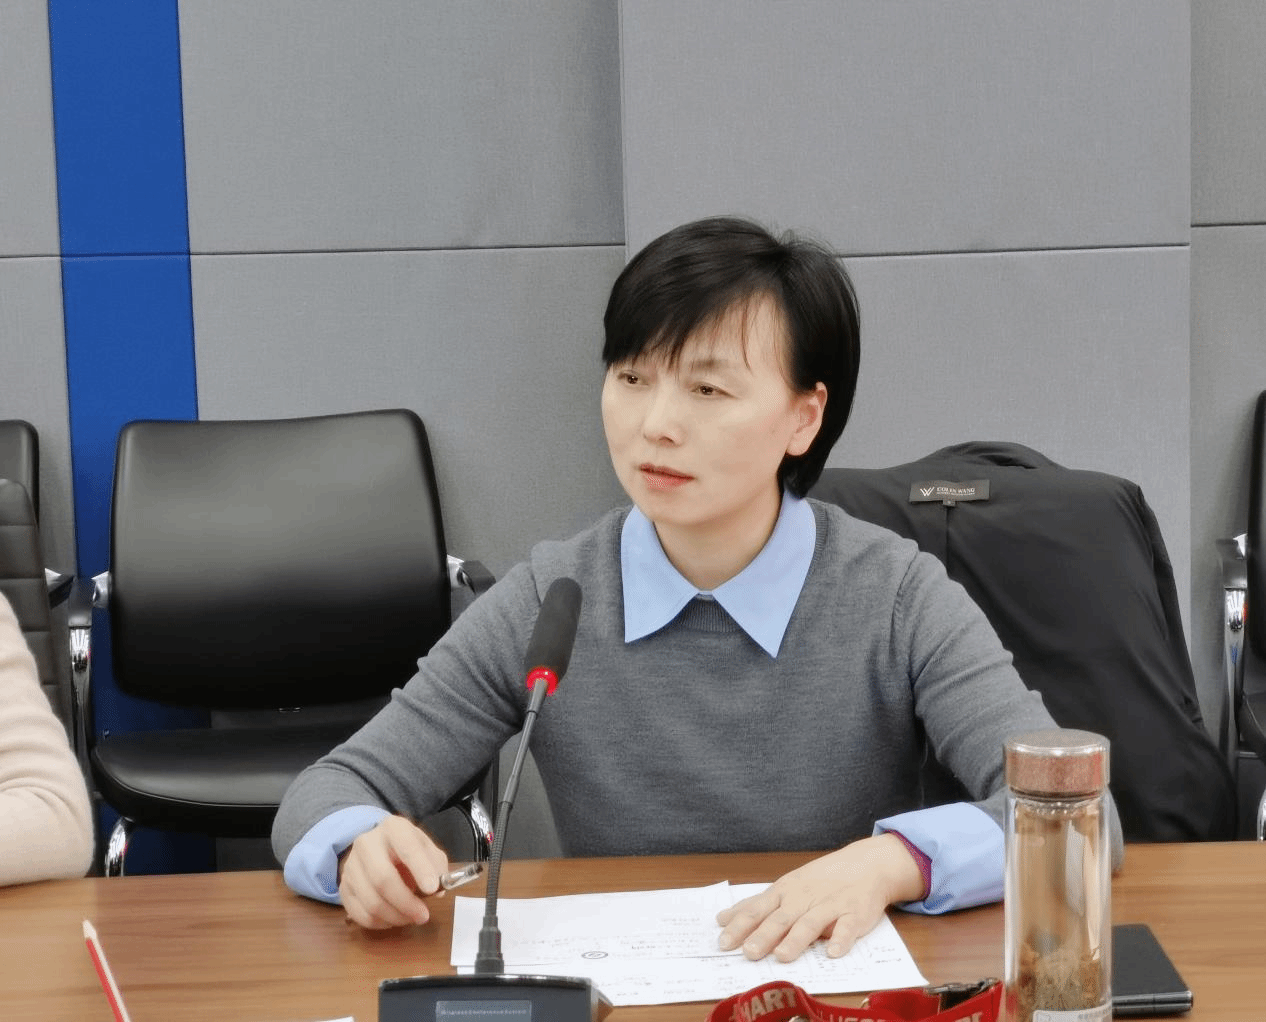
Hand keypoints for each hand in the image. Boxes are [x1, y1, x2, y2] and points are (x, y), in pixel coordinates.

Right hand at [338, 815, 449, 928]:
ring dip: (395, 916)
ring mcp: (350, 866)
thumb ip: (436, 866)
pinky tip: (393, 919)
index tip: (433, 888)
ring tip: (411, 918)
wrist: (376, 849)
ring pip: (371, 901)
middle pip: (382, 879)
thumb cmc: (407, 850)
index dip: (421, 868)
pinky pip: (359, 914)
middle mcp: (366, 843)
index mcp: (393, 828)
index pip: (406, 847)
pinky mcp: (343, 888)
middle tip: (423, 916)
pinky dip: (380, 923)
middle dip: (406, 902)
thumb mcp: (427, 849)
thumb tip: (437, 889)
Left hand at [715, 834, 924, 962]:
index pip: (757, 909)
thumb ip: (757, 905)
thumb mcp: (786, 887)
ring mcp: (829, 905)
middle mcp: (803, 898)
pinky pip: (847, 927)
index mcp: (784, 892)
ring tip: (783, 956)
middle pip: (780, 918)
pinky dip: (841, 938)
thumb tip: (723, 919)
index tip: (723, 942)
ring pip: (810, 923)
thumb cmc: (820, 880)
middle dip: (763, 935)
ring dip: (796, 939)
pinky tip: (833, 952)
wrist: (865, 864)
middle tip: (748, 953)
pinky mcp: (854, 913)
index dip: (740, 926)